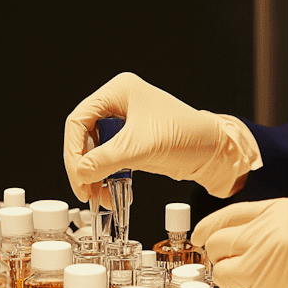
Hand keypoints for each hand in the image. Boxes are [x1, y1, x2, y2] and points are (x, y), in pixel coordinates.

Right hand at [63, 72, 261, 202]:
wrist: (214, 151)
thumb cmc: (187, 135)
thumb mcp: (142, 148)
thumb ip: (106, 160)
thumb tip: (79, 172)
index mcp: (119, 91)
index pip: (79, 119)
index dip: (73, 150)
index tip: (77, 175)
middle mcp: (119, 102)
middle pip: (84, 136)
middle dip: (82, 166)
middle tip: (84, 190)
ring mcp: (125, 122)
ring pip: (94, 150)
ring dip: (92, 174)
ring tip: (97, 196)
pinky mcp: (132, 140)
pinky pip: (108, 158)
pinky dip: (105, 176)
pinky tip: (108, 192)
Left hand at [192, 198, 287, 287]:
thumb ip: (265, 222)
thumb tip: (226, 236)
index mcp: (279, 210)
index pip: (229, 215)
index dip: (208, 226)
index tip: (199, 235)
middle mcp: (268, 233)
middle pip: (218, 242)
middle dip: (218, 253)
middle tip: (231, 259)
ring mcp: (265, 264)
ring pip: (221, 271)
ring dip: (229, 276)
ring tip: (252, 276)